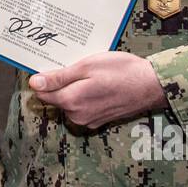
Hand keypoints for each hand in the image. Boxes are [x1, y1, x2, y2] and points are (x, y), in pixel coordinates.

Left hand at [28, 51, 166, 129]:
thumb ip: (59, 77)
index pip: (42, 93)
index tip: (53, 65)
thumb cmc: (121, 71)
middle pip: (56, 98)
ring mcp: (88, 120)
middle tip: (78, 66)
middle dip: (61, 83)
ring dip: (74, 90)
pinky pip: (83, 108)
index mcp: (71, 101)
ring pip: (70, 103)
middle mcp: (77, 115)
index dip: (44, 78)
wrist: (152, 85)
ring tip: (91, 74)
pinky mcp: (98, 121)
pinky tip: (99, 84)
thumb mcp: (87, 66)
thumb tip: (35, 83)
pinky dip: (86, 96)